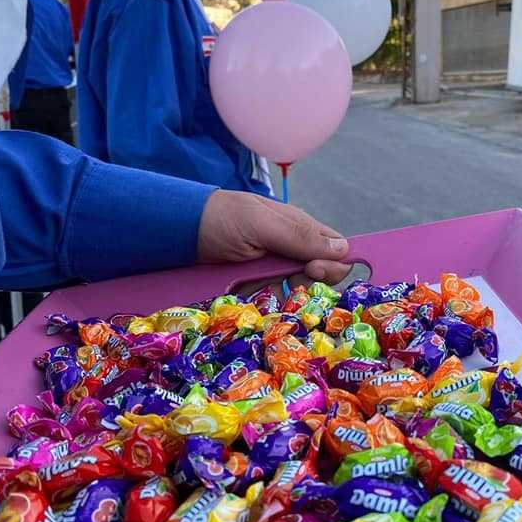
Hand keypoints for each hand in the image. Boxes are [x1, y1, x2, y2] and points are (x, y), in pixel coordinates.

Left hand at [197, 191, 351, 288]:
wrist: (178, 231)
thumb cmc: (221, 219)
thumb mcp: (261, 224)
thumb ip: (300, 236)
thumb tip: (344, 250)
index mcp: (298, 228)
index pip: (334, 249)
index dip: (333, 264)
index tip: (315, 272)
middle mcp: (290, 248)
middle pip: (319, 274)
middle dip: (311, 283)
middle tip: (292, 284)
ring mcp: (272, 268)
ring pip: (297, 290)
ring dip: (290, 296)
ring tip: (271, 292)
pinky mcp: (255, 284)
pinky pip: (274, 298)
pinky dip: (271, 302)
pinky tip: (262, 301)